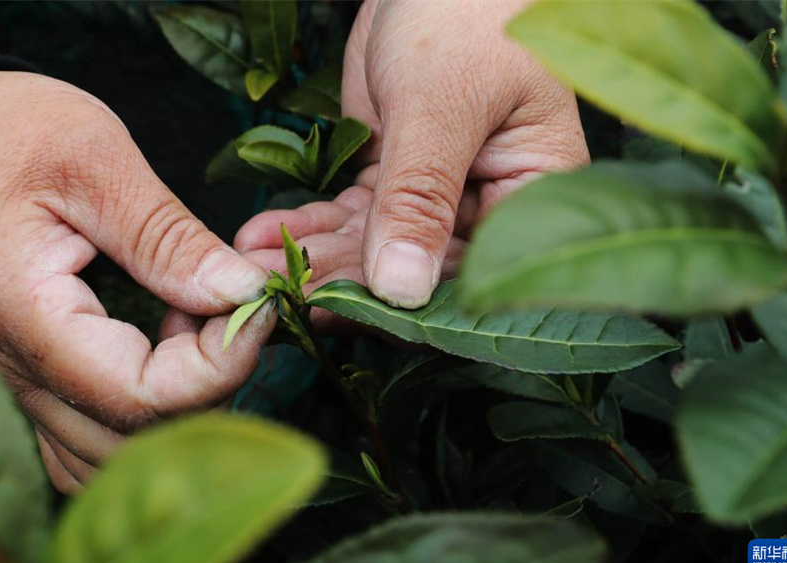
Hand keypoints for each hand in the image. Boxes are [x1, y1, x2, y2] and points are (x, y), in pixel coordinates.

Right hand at [0, 71, 273, 492]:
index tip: (257, 307)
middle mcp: (9, 367)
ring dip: (175, 407)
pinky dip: (139, 415)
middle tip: (232, 312)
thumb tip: (242, 294)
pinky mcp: (25, 372)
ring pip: (104, 453)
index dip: (219, 366)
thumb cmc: (9, 129)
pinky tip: (162, 349)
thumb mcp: (98, 160)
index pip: (138, 398)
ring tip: (194, 325)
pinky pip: (83, 436)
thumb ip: (168, 238)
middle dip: (206, 389)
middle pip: (128, 441)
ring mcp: (12, 379)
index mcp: (23, 312)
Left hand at [237, 0, 588, 307]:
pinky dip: (309, 225)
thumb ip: (420, 196)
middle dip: (342, 281)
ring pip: (375, 248)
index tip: (338, 308)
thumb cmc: (465, 13)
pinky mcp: (394, 180)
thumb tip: (403, 290)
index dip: (406, 302)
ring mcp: (438, 197)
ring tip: (255, 271)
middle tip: (274, 296)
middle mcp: (489, 209)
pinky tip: (263, 238)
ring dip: (313, 260)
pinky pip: (351, 216)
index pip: (472, 273)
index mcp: (531, 197)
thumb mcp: (441, 103)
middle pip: (417, 270)